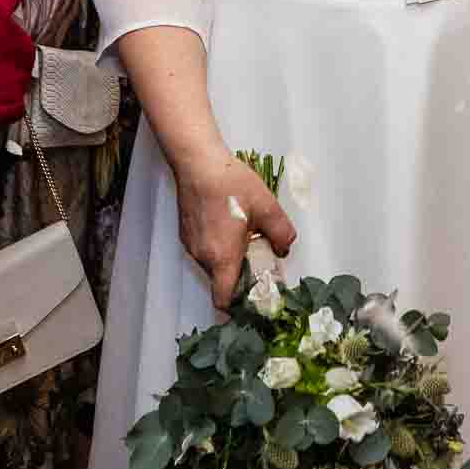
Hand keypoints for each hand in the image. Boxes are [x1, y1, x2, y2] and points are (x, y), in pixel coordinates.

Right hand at [167, 148, 294, 310]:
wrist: (198, 162)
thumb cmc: (231, 185)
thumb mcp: (268, 208)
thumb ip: (282, 234)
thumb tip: (284, 250)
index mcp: (221, 258)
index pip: (223, 300)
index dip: (238, 306)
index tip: (255, 298)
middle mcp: (202, 257)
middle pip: (221, 282)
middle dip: (240, 277)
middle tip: (259, 257)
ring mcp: (190, 245)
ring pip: (212, 265)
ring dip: (229, 259)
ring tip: (245, 235)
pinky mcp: (185, 233)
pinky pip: (204, 250)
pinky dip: (218, 247)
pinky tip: (229, 223)